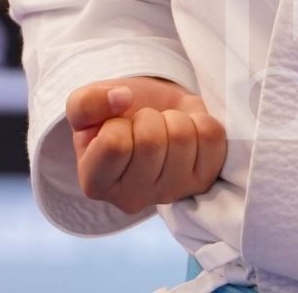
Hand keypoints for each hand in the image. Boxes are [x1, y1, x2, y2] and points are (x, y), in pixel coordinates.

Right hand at [66, 76, 227, 214]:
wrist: (149, 114)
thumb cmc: (114, 114)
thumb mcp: (85, 105)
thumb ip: (88, 101)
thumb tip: (121, 98)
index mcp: (96, 183)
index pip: (114, 145)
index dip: (117, 122)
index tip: (117, 125)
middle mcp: (132, 198)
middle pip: (151, 141)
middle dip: (148, 117)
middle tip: (143, 123)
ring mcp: (171, 192)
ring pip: (183, 137)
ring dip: (173, 118)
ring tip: (163, 127)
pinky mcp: (203, 180)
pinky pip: (212, 137)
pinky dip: (199, 120)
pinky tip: (185, 131)